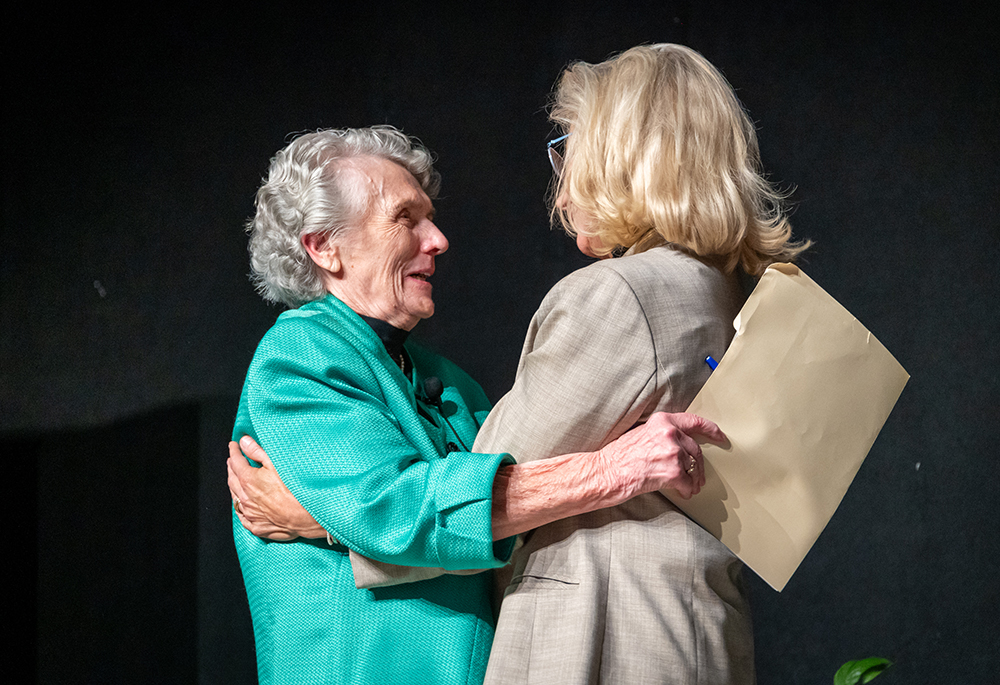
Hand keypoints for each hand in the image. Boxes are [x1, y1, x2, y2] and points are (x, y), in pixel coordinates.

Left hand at [228, 436, 327, 539]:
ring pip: (235, 498)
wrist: (305, 517)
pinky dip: (240, 508)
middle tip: (232, 461)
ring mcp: (250, 514)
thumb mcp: (277, 464)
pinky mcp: (256, 526)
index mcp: (248, 480)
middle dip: (231, 468)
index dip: (234, 451)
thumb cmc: (294, 490)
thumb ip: (257, 452)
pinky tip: (241, 505)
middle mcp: (245, 497)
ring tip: (234, 480)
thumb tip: (244, 442)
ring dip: (234, 487)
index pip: (236, 461)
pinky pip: (242, 517)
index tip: (233, 445)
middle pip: (232, 479)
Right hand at [598, 412, 725, 500]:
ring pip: (693, 467)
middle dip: (698, 465)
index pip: (694, 421)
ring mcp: (673, 452)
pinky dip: (687, 490)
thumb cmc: (618, 456)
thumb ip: (661, 434)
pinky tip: (683, 493)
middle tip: (699, 475)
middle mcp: (669, 433)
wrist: (606, 472)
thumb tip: (678, 443)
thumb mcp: (641, 433)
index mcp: (662, 421)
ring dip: (694, 479)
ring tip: (690, 486)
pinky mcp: (673, 472)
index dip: (710, 429)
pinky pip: (688, 484)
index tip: (719, 436)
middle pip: (695, 449)